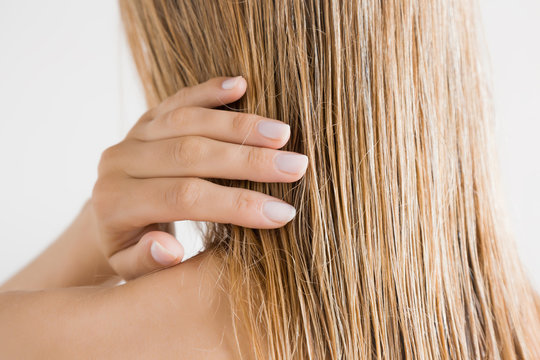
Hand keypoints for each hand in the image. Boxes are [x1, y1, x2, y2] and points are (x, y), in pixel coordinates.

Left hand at [90, 76, 307, 279]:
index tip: (284, 213)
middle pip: (190, 154)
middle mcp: (119, 163)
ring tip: (282, 134)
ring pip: (188, 121)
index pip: (184, 198)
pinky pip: (179, 99)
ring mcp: (132, 136)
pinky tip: (242, 85)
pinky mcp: (146, 120)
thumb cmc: (129, 249)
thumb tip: (169, 248)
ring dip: (239, 125)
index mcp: (116, 204)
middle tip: (297, 166)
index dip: (236, 204)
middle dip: (248, 160)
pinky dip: (211, 91)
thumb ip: (146, 262)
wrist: (108, 218)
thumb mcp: (130, 269)